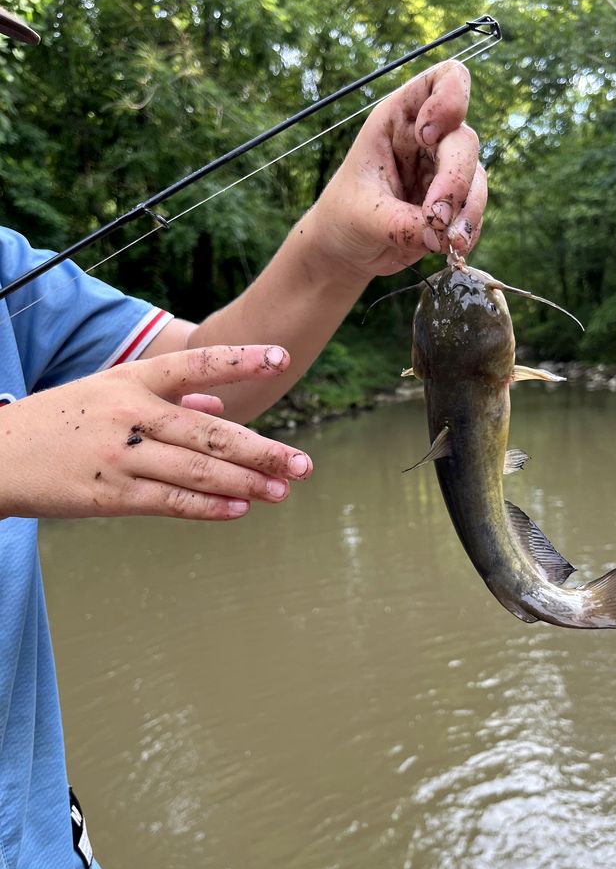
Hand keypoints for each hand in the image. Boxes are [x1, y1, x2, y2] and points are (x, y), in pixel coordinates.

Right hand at [0, 345, 312, 520]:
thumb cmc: (60, 423)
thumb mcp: (107, 394)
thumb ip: (165, 398)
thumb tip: (214, 404)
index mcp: (130, 380)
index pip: (194, 364)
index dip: (240, 360)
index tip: (282, 358)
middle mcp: (129, 413)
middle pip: (210, 433)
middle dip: (262, 451)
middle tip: (303, 465)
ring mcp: (120, 455)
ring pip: (197, 471)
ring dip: (245, 483)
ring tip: (281, 491)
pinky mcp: (109, 495)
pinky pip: (170, 502)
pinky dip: (208, 507)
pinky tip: (239, 510)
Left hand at [309, 60, 485, 278]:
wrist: (346, 249)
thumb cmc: (344, 217)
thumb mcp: (363, 216)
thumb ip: (401, 223)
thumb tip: (440, 234)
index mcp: (398, 120)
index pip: (443, 81)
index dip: (449, 99)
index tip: (427, 137)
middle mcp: (428, 140)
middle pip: (463, 141)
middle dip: (455, 181)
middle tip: (437, 218)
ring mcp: (443, 172)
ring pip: (476, 179)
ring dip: (469, 212)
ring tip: (451, 243)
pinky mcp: (452, 204)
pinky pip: (474, 211)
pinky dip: (468, 231)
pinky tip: (452, 249)